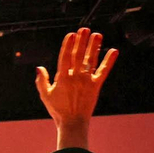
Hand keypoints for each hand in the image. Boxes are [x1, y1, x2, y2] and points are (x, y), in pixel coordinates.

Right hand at [35, 28, 117, 143]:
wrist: (72, 123)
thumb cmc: (58, 110)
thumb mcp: (45, 95)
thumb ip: (42, 81)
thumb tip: (39, 68)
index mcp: (62, 78)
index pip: (65, 57)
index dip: (68, 45)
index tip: (71, 34)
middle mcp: (75, 77)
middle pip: (78, 55)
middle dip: (82, 41)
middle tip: (85, 29)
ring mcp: (86, 81)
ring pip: (91, 60)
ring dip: (94, 46)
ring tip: (97, 35)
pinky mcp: (96, 86)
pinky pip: (103, 71)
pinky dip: (109, 61)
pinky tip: (114, 50)